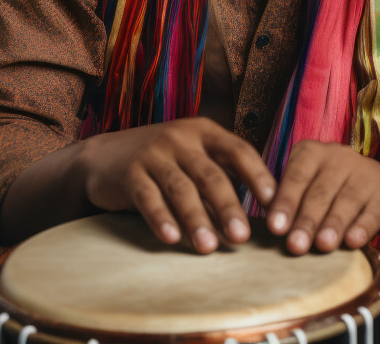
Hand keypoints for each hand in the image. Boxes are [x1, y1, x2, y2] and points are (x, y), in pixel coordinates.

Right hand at [79, 116, 276, 253]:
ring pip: (181, 188)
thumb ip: (225, 176)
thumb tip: (265, 212)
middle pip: (211, 174)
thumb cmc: (165, 162)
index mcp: (206, 132)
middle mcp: (182, 138)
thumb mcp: (196, 157)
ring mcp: (154, 153)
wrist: (105, 156)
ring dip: (196, 219)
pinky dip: (161, 218)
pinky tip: (172, 238)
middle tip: (242, 237)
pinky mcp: (130, 172)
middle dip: (229, 207)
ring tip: (209, 247)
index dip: (258, 176)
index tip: (274, 204)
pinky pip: (148, 197)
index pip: (239, 151)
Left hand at [265, 140, 379, 254]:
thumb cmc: (331, 191)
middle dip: (306, 220)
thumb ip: (289, 202)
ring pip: (346, 201)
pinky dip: (362, 228)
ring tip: (323, 246)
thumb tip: (271, 227)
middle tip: (295, 246)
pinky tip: (353, 242)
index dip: (285, 202)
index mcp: (312, 153)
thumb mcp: (308, 187)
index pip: (296, 176)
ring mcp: (364, 175)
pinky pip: (371, 213)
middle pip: (320, 192)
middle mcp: (338, 158)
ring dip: (333, 224)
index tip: (275, 227)